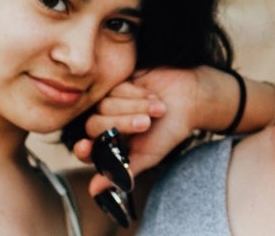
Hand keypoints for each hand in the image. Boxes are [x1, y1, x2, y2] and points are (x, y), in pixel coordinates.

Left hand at [74, 66, 228, 195]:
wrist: (190, 100)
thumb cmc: (170, 131)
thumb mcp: (148, 155)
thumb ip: (121, 172)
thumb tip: (93, 190)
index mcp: (110, 146)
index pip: (86, 151)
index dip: (84, 149)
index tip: (86, 145)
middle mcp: (107, 124)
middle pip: (95, 125)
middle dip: (123, 123)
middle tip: (146, 123)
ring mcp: (111, 103)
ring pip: (105, 105)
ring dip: (135, 107)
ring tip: (158, 109)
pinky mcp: (119, 84)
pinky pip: (116, 88)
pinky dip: (136, 93)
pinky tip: (152, 96)